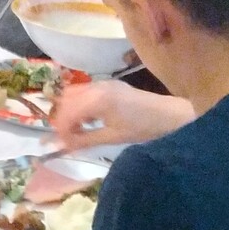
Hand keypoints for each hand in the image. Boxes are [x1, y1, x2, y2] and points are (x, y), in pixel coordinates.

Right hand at [49, 80, 193, 150]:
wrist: (167, 115)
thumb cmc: (141, 128)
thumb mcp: (112, 137)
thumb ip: (85, 140)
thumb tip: (63, 146)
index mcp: (96, 99)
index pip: (67, 113)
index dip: (61, 130)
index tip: (61, 144)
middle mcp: (96, 86)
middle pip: (66, 100)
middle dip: (63, 119)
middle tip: (68, 137)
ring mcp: (102, 83)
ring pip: (73, 93)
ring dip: (70, 110)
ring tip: (78, 129)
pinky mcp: (108, 84)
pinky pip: (84, 91)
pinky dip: (80, 104)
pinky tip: (89, 118)